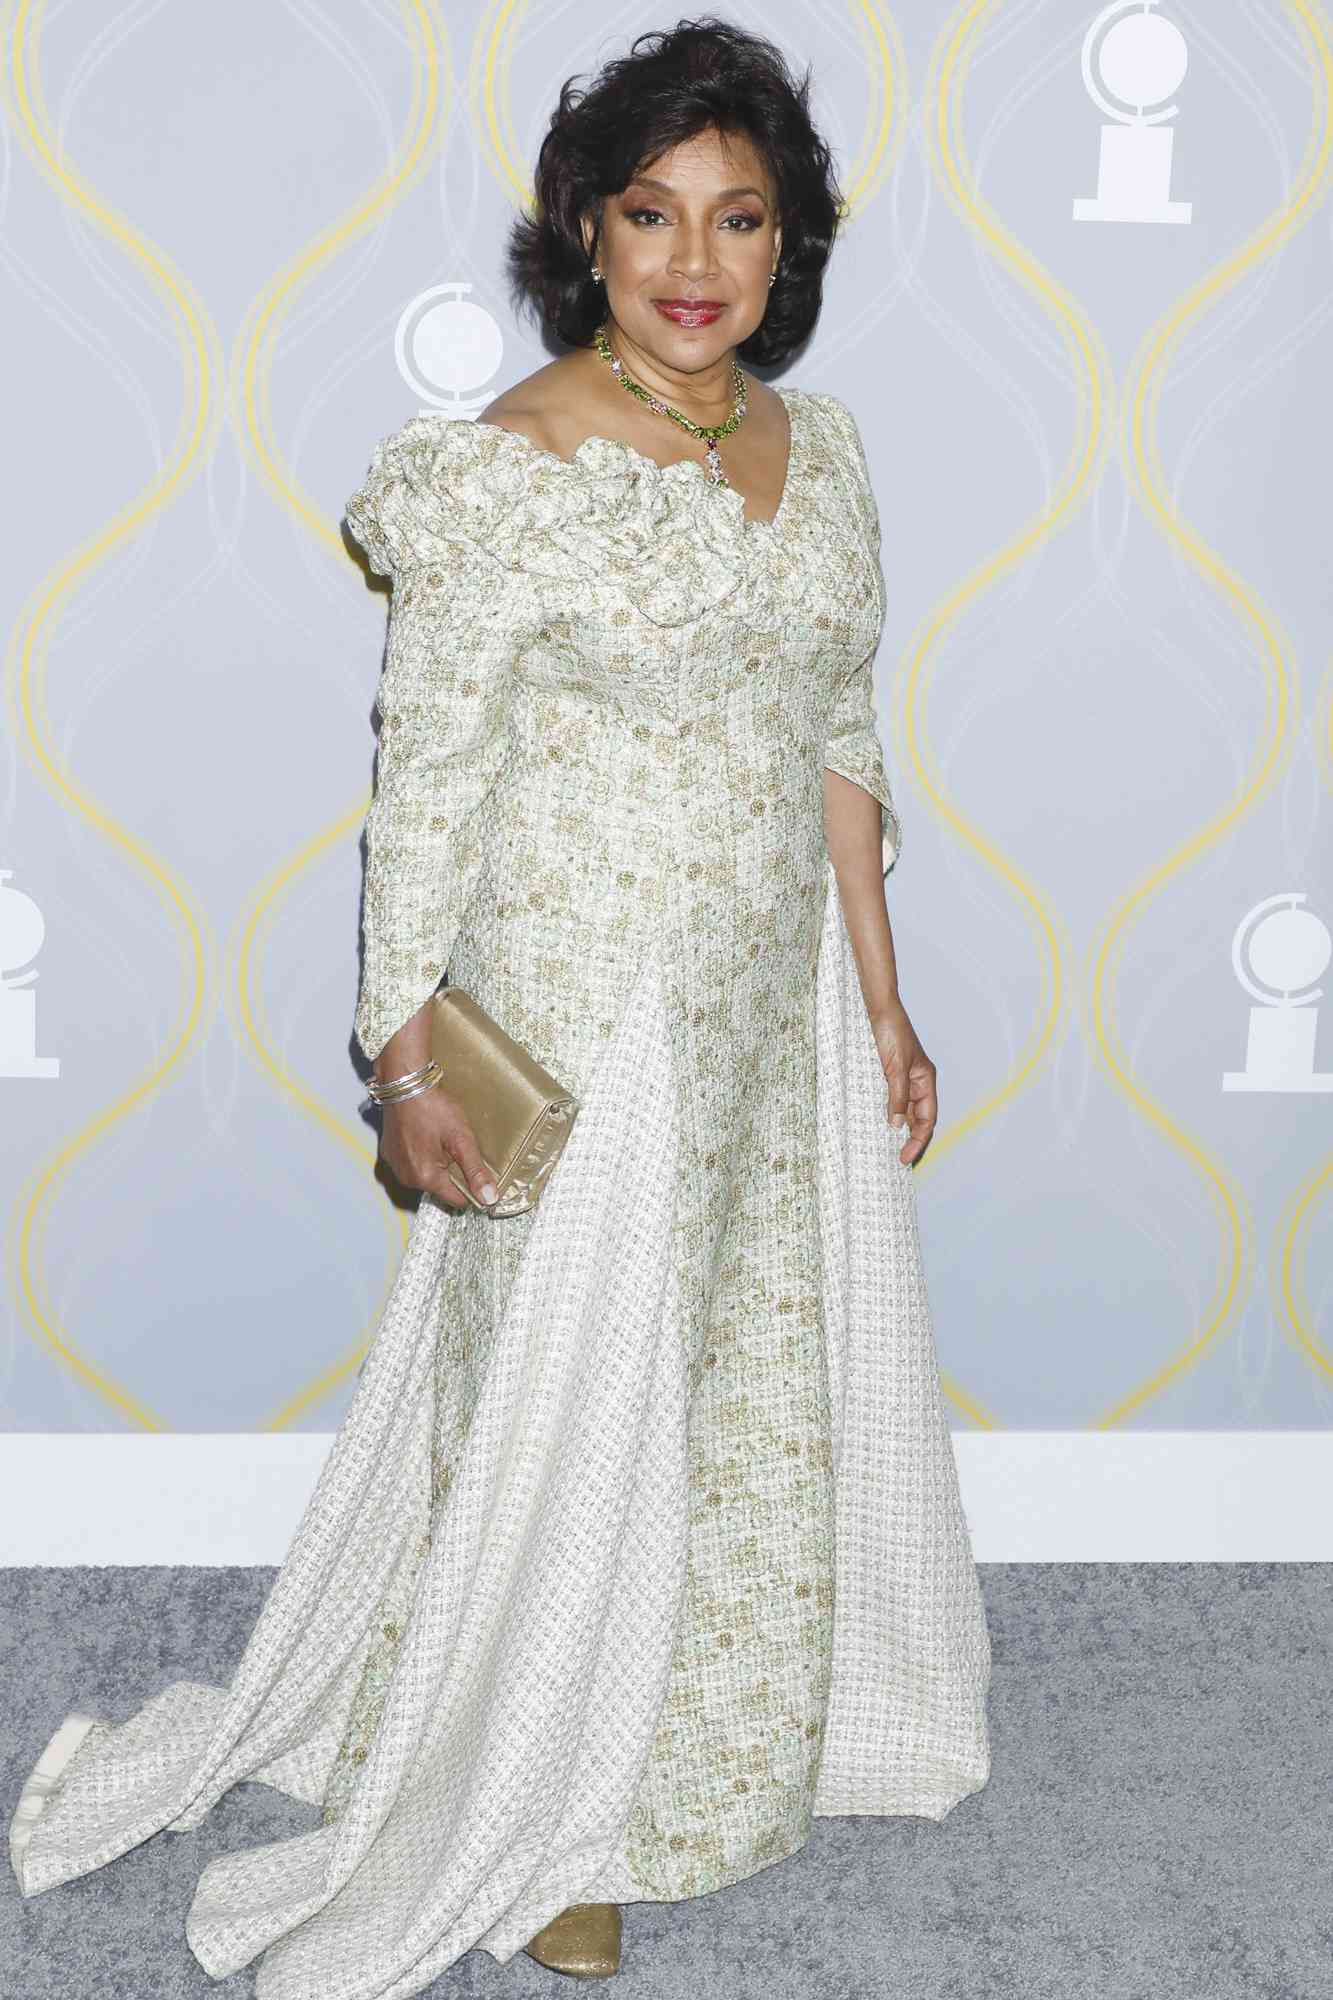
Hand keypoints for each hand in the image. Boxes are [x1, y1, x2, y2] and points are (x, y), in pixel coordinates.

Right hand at [378, 1082, 497, 1210]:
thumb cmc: (432, 1107)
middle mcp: (406, 1178)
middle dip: (452, 1172)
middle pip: (440, 1188)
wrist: (404, 1083)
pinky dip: (420, 1155)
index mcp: (425, 1177)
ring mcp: (395, 1166)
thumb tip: (489, 1198)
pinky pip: (411, 1164)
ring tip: (440, 1138)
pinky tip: (425, 1135)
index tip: (476, 1168)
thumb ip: (475, 1170)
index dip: (471, 1188)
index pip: (457, 1200)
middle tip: (455, 1145)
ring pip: (426, 1176)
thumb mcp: (461, 1138)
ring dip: (436, 1164)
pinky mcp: (388, 1154)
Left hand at [868, 999, 936, 1166]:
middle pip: (916, 1119)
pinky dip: (883, 1114)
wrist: (876, 1007)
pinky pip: (887, 1100)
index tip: (905, 1158)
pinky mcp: (884, 1074)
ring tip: (884, 1149)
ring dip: (895, 1130)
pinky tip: (874, 1125)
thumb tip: (895, 1126)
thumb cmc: (890, 1031)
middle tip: (896, 1161)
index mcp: (925, 1080)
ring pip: (902, 1112)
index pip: (927, 1119)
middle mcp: (916, 1082)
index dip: (918, 1141)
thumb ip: (896, 1096)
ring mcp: (900, 1079)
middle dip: (909, 1140)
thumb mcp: (894, 1068)